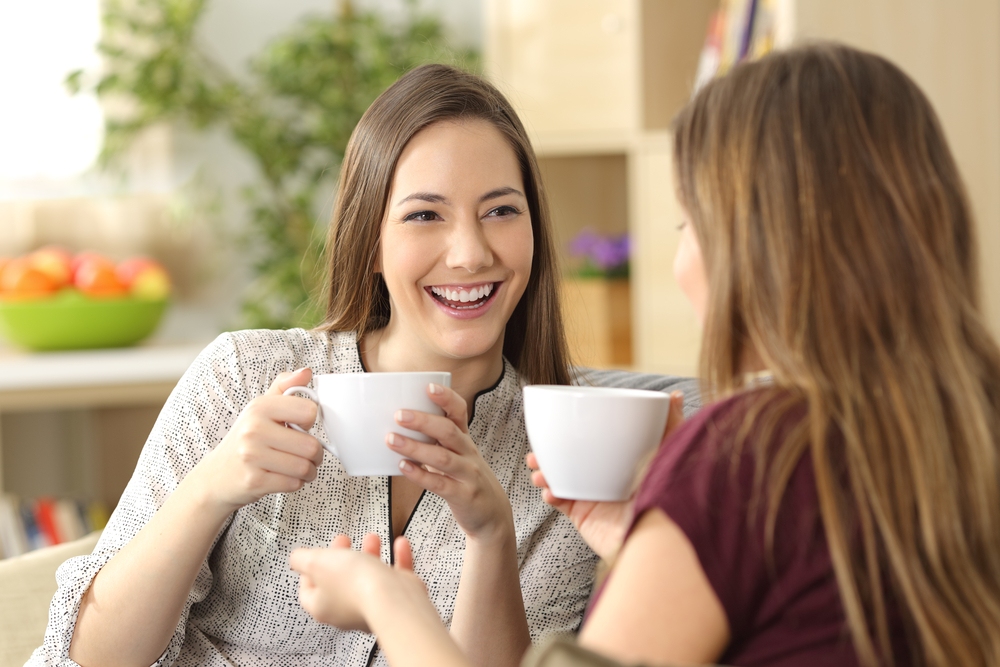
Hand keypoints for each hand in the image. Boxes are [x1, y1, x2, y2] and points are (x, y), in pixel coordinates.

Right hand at [185, 368, 324, 514]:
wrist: (216, 475)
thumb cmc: (246, 439)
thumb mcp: (261, 408)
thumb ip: (285, 387)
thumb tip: (306, 372)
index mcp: (260, 407)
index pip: (310, 411)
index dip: (311, 421)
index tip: (301, 426)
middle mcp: (253, 430)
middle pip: (311, 445)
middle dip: (316, 454)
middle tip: (306, 454)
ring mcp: (252, 457)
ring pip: (304, 467)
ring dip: (309, 471)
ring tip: (299, 467)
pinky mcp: (254, 482)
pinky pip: (293, 484)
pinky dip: (296, 483)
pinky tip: (286, 477)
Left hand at [291, 533, 418, 631]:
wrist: (392, 598)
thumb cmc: (356, 585)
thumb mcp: (317, 562)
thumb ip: (301, 559)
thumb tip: (295, 558)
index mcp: (322, 605)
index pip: (308, 590)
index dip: (308, 571)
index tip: (313, 556)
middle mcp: (346, 610)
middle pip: (340, 582)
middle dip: (342, 557)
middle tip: (344, 541)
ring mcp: (372, 606)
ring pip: (368, 578)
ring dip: (369, 554)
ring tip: (371, 538)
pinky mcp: (396, 600)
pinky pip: (396, 576)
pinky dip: (398, 558)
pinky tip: (399, 545)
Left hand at [386, 383, 513, 541]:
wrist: (492, 514)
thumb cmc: (467, 479)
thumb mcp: (458, 455)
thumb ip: (436, 442)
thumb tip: (399, 426)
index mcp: (465, 440)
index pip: (460, 412)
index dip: (446, 398)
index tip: (428, 387)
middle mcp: (468, 453)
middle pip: (448, 432)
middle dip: (423, 421)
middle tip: (399, 415)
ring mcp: (468, 474)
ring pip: (442, 457)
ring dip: (415, 447)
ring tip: (392, 440)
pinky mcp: (463, 496)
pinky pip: (440, 484)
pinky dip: (420, 475)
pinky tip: (403, 468)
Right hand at [528, 391, 685, 559]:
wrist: (660, 534)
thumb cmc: (669, 491)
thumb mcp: (672, 451)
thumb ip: (672, 424)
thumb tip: (674, 395)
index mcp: (623, 460)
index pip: (596, 441)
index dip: (575, 432)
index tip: (559, 423)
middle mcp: (606, 477)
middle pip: (572, 459)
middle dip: (550, 452)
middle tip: (536, 451)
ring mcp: (595, 497)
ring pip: (560, 479)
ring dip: (544, 472)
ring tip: (538, 471)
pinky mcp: (585, 517)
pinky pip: (561, 502)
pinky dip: (550, 494)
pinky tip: (549, 490)